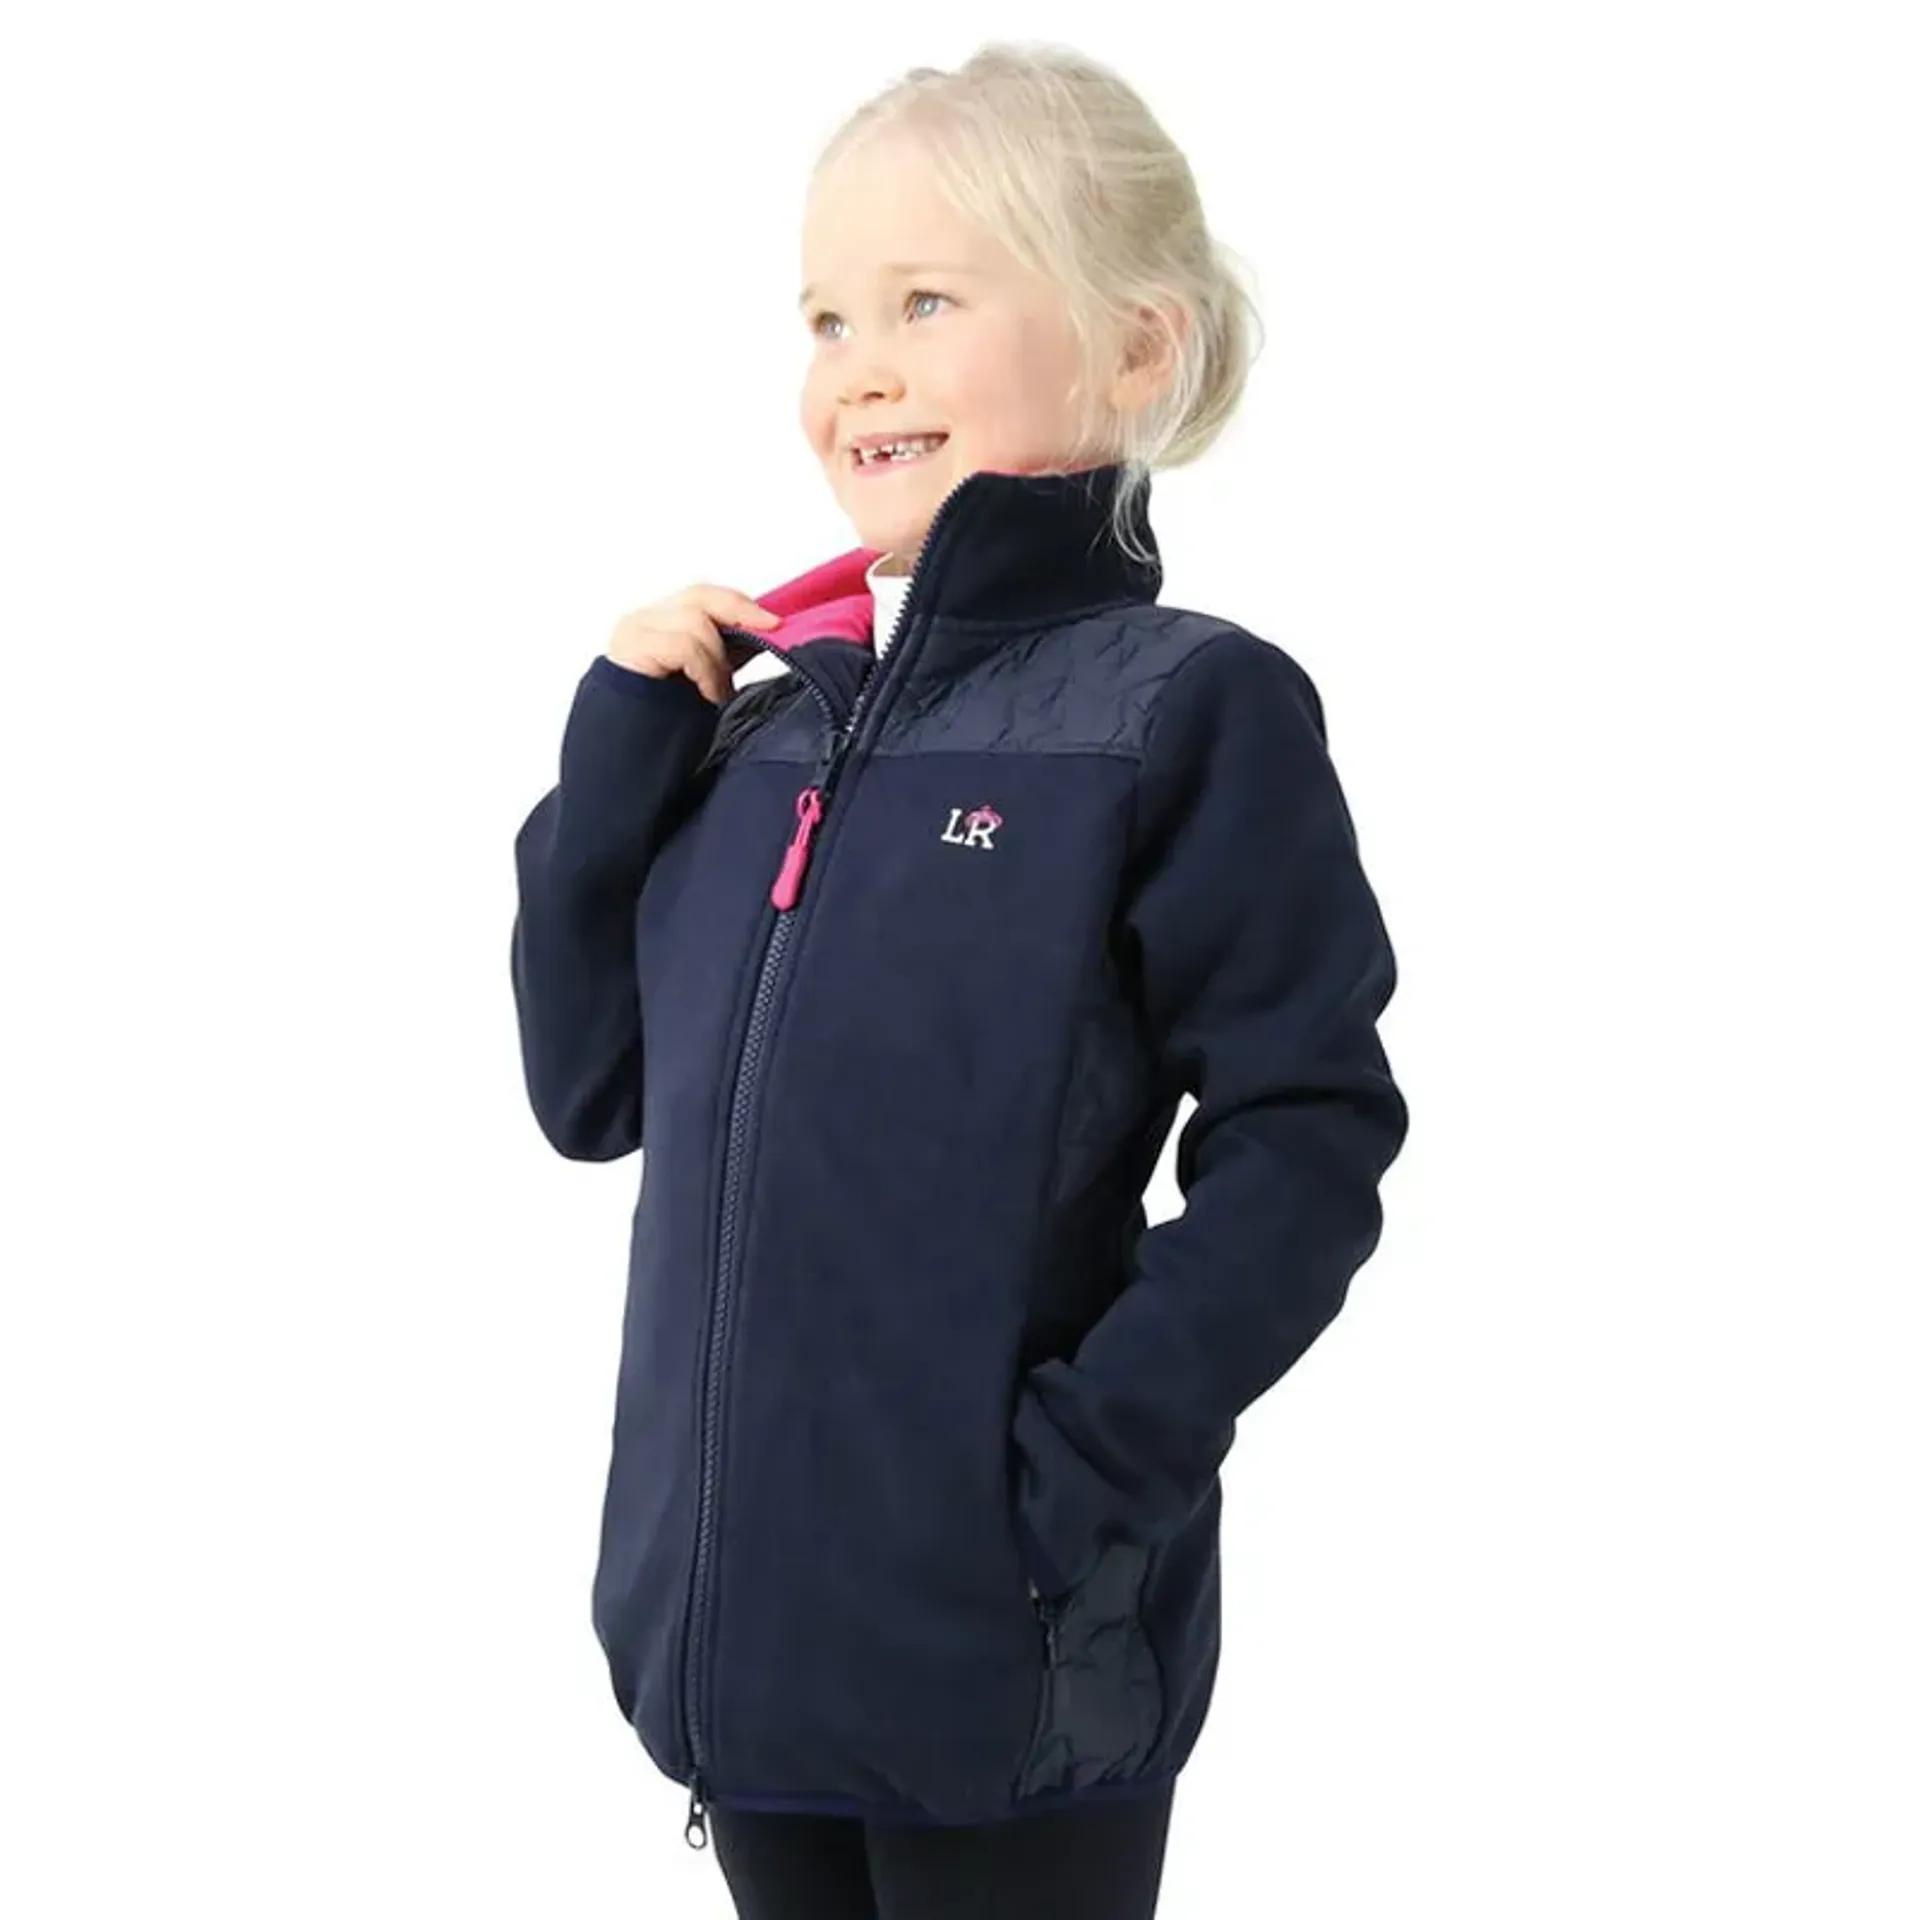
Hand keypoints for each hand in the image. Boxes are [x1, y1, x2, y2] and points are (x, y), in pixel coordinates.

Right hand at [603, 583, 780, 704]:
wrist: (632, 750)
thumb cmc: (667, 717)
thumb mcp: (707, 676)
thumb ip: (727, 652)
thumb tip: (766, 633)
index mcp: (663, 623)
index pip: (705, 597)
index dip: (742, 605)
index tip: (775, 621)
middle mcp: (646, 620)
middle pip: (700, 597)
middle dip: (740, 612)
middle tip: (769, 630)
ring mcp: (636, 631)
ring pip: (695, 620)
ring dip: (719, 657)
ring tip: (720, 690)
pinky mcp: (632, 647)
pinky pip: (683, 645)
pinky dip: (705, 669)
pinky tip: (709, 694)